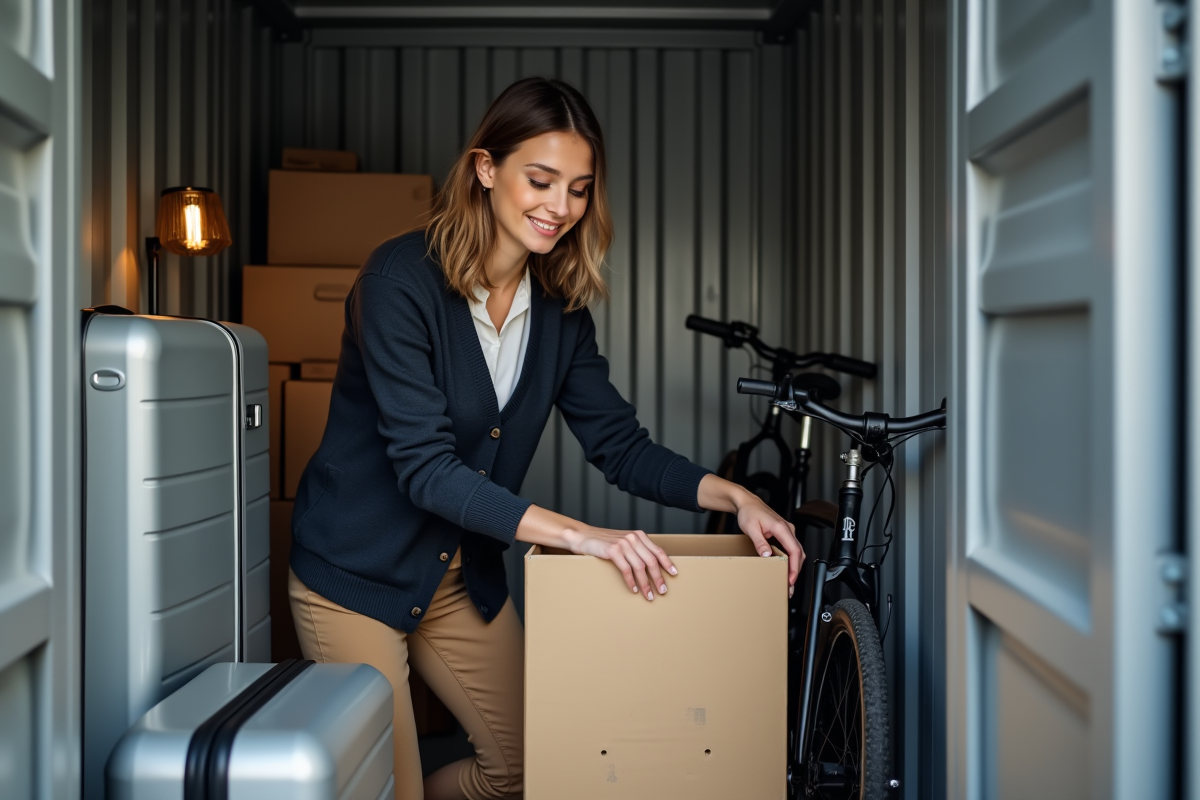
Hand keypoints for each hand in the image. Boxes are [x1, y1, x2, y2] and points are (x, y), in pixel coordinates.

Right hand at [562, 526, 677, 601]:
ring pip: (640, 567)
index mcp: (639, 535)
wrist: (583, 536)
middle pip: (651, 561)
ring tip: (649, 595)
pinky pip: (626, 569)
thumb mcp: (624, 542)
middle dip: (658, 578)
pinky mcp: (613, 551)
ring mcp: (623, 543)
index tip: (674, 574)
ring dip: (646, 584)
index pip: (658, 551)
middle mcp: (633, 538)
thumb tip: (651, 567)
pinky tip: (633, 590)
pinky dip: (631, 581)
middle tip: (662, 591)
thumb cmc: (604, 542)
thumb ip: (637, 549)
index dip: (667, 563)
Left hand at [697, 473, 804, 596]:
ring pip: (796, 552)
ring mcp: (787, 531)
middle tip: (789, 586)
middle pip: (798, 553)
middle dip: (795, 571)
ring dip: (794, 567)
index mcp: (781, 527)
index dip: (794, 566)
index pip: (794, 550)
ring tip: (787, 582)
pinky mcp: (783, 534)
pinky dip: (790, 560)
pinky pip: (791, 549)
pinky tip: (785, 569)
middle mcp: (788, 529)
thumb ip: (760, 543)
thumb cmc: (749, 512)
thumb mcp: (751, 528)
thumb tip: (767, 555)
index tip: (790, 579)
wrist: (747, 503)